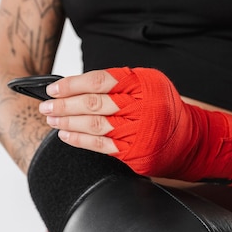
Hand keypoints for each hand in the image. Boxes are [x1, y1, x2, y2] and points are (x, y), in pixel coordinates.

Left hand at [39, 67, 193, 176]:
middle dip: (64, 105)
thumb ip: (117, 83)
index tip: (53, 88)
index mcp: (140, 83)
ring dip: (67, 122)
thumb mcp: (147, 84)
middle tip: (45, 106)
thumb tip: (75, 87)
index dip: (72, 84)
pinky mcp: (132, 151)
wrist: (186, 139)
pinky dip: (79, 140)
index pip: (99, 81)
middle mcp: (139, 106)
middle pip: (92, 103)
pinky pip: (99, 145)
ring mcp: (136, 130)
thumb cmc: (160, 108)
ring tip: (52, 120)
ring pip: (93, 125)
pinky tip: (66, 136)